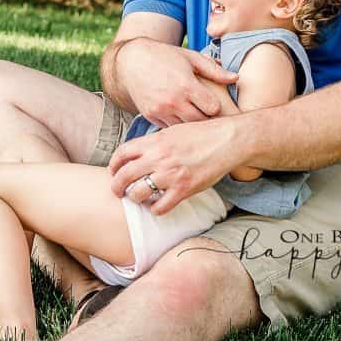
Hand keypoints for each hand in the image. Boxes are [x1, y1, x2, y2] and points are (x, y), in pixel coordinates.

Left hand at [109, 117, 244, 214]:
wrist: (227, 140)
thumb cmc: (201, 134)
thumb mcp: (172, 132)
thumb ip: (154, 143)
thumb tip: (138, 153)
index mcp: (154, 141)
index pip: (122, 153)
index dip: (114, 165)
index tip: (114, 172)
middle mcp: (159, 158)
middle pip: (124, 176)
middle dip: (117, 186)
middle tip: (118, 191)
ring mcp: (171, 175)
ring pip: (138, 193)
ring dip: (135, 198)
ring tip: (138, 198)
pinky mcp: (184, 189)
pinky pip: (160, 207)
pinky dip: (155, 209)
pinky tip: (157, 205)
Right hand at [117, 38, 237, 126]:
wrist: (132, 61)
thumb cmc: (165, 56)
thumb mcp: (191, 58)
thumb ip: (214, 70)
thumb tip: (236, 78)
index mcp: (186, 85)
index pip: (212, 108)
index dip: (215, 106)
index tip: (213, 102)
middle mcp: (173, 101)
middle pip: (200, 121)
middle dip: (205, 117)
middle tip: (207, 112)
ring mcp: (160, 110)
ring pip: (184, 127)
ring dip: (191, 123)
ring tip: (194, 114)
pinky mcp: (150, 116)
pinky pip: (169, 128)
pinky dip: (176, 123)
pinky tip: (179, 115)